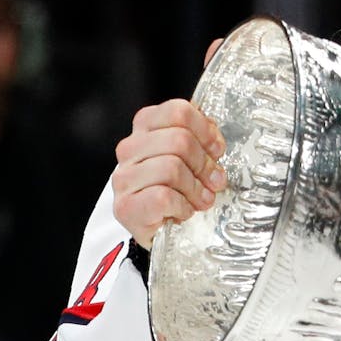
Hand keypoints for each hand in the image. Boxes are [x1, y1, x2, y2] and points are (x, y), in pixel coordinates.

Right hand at [112, 99, 226, 247]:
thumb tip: (215, 145)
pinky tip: (184, 211)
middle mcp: (130, 148)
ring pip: (171, 168)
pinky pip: (163, 197)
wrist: (159, 229)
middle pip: (179, 140)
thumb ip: (202, 141)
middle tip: (214, 181)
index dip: (205, 131)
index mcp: (146, 127)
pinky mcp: (126, 206)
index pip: (178, 111)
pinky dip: (182, 206)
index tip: (216, 150)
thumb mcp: (193, 158)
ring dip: (195, 188)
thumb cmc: (178, 190)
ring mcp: (124, 177)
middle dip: (204, 163)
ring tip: (201, 200)